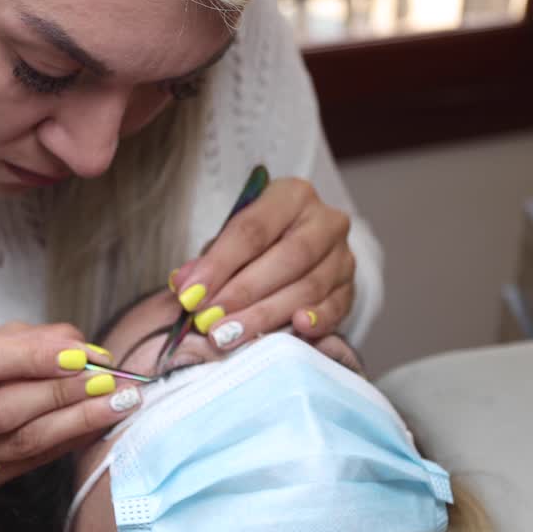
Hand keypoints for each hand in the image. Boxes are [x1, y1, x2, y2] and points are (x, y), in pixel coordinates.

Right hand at [0, 323, 141, 499]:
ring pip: (15, 443)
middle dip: (61, 394)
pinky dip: (62, 443)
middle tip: (109, 382)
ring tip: (115, 404)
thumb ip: (31, 341)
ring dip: (73, 422)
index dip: (31, 358)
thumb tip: (86, 352)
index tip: (80, 356)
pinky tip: (91, 425)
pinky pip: (22, 464)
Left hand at [169, 178, 355, 350]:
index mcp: (291, 196)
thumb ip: (207, 262)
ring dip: (266, 315)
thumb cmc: (257, 245)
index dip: (219, 265)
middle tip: (210, 322)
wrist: (298, 251)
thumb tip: (182, 283)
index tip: (191, 296)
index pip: (253, 229)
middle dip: (243, 293)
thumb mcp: (229, 242)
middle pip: (286, 258)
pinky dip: (316, 321)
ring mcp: (343, 254)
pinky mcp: (350, 287)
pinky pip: (336, 307)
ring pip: (308, 286)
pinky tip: (295, 330)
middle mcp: (324, 220)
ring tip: (231, 336)